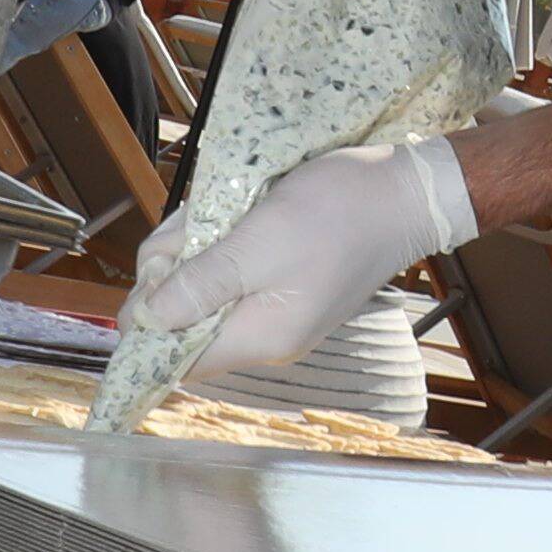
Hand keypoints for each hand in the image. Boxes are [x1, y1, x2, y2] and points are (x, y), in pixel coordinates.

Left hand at [124, 134, 477, 365]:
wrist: (406, 193)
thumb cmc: (338, 213)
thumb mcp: (259, 242)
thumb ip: (201, 284)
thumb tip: (145, 319)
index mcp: (261, 337)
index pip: (177, 358)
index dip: (147, 322)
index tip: (154, 268)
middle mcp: (266, 337)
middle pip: (185, 322)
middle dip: (174, 270)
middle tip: (196, 222)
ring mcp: (277, 314)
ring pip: (205, 293)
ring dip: (198, 249)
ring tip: (222, 209)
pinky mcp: (285, 288)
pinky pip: (231, 278)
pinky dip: (222, 245)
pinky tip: (239, 214)